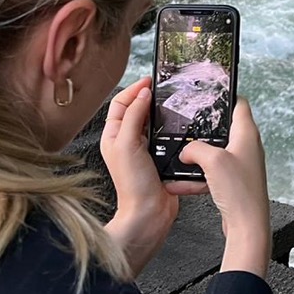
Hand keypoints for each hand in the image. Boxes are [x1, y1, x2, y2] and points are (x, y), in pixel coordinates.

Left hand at [101, 77, 192, 277]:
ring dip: (162, 113)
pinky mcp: (160, 158)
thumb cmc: (133, 184)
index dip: (135, 89)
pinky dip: (172, 129)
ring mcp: (144, 150)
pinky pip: (166, 137)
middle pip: (138, 110)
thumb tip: (143, 92)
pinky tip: (180, 125)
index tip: (150, 80)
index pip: (121, 103)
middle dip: (149, 97)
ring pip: (153, 122)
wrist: (149, 214)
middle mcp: (127, 141)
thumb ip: (134, 116)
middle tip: (164, 88)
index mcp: (113, 136)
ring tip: (173, 103)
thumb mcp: (128, 144)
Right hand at [180, 99, 271, 278]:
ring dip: (199, 153)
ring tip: (181, 153)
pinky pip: (213, 171)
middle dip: (205, 127)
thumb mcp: (212, 161)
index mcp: (247, 134)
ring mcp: (241, 164)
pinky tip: (183, 178)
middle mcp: (247, 146)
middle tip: (188, 123)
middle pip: (224, 127)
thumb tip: (186, 150)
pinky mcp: (234, 181)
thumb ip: (195, 148)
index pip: (239, 104)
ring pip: (216, 150)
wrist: (247, 226)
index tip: (210, 92)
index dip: (226, 95)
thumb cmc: (240, 192)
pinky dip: (199, 173)